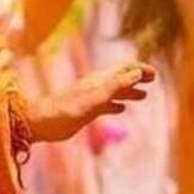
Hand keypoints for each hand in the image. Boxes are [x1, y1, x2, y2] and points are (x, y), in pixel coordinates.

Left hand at [26, 62, 155, 142]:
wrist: (39, 124)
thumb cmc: (64, 111)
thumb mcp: (93, 99)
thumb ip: (114, 86)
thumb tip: (136, 74)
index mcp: (98, 81)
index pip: (123, 70)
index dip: (139, 70)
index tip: (154, 74)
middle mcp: (95, 87)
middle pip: (120, 79)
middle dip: (137, 78)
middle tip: (153, 80)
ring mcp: (90, 99)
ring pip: (114, 92)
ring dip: (129, 92)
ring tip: (143, 95)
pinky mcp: (84, 112)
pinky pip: (104, 106)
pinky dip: (115, 105)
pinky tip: (120, 110)